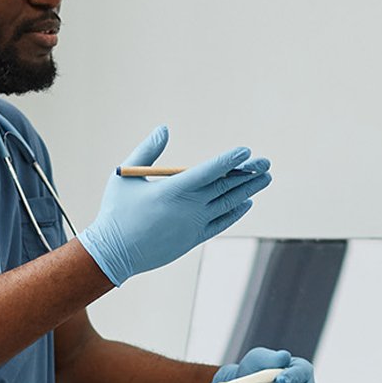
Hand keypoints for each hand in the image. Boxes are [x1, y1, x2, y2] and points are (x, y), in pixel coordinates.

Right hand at [76, 126, 270, 285]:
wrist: (114, 253)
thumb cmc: (117, 211)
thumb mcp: (126, 175)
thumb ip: (147, 150)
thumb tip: (164, 129)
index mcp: (173, 190)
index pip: (209, 172)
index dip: (229, 161)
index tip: (246, 151)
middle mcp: (188, 207)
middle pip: (225, 186)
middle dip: (249, 173)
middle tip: (266, 162)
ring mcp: (194, 225)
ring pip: (228, 204)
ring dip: (249, 190)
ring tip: (265, 178)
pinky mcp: (194, 238)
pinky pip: (221, 223)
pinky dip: (235, 212)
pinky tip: (247, 202)